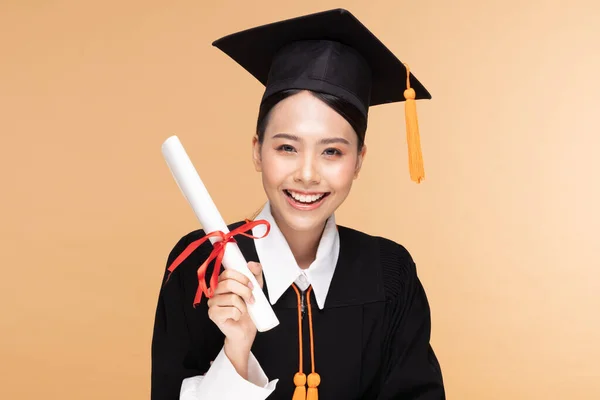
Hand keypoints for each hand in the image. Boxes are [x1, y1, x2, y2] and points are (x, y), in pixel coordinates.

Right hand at [207, 262, 263, 376]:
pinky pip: (231, 310)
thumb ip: (255, 273)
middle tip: (251, 299)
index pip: (228, 273)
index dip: (242, 277)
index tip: (252, 285)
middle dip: (245, 291)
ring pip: (232, 298)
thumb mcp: (256, 288)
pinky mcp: (213, 315)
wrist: (245, 330)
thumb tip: (251, 264)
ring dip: (243, 306)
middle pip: (229, 284)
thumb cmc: (248, 310)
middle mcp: (214, 292)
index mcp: (222, 283)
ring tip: (243, 310)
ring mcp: (212, 303)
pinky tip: (237, 317)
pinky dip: (239, 314)